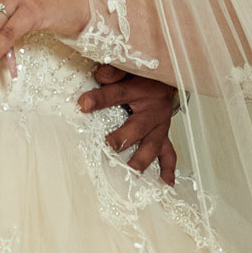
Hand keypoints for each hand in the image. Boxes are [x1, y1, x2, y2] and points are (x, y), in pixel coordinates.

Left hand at [79, 65, 178, 183]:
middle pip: (137, 126)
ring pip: (153, 144)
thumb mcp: (126, 68)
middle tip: (108, 146)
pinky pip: (169, 154)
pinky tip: (165, 183)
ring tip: (131, 171)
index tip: (82, 105)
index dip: (100, 99)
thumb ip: (113, 71)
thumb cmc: (141, 75)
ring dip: (142, 159)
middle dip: (122, 138)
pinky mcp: (163, 136)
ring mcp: (160, 126)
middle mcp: (153, 110)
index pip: (118, 93)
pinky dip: (168, 169)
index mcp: (141, 89)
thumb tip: (99, 76)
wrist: (165, 79)